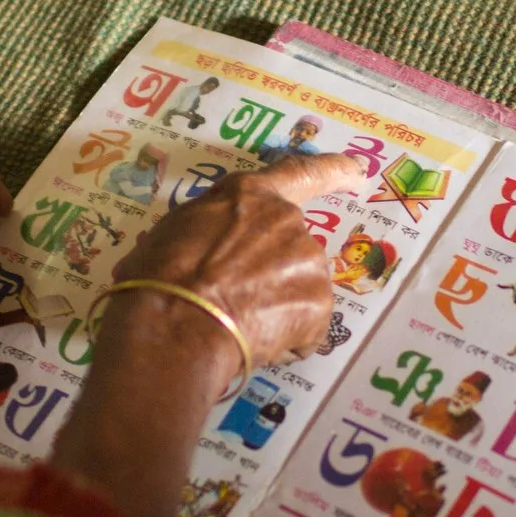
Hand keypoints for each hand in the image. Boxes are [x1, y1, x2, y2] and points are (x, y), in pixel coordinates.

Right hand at [103, 151, 366, 393]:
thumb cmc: (157, 276)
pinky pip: (306, 329)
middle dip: (272, 274)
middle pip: (291, 248)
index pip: (301, 174)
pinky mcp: (318, 304)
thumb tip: (197, 252)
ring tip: (236, 326)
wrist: (174, 324)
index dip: (333, 172)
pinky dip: (285, 342)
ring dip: (276, 308)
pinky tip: (252, 344)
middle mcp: (287, 221)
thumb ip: (208, 231)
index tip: (357, 172)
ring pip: (298, 290)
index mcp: (250, 196)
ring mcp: (307, 262)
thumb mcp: (173, 233)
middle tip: (235, 301)